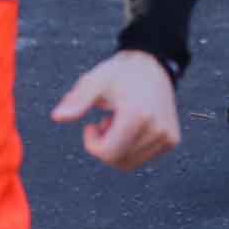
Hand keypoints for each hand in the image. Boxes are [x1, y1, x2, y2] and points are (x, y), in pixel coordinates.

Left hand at [50, 48, 180, 170]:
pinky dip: (132, 148)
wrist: (153, 65)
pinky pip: (143, 158)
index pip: (108, 153)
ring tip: (119, 122)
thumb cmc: (121, 73)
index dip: (92, 145)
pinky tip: (132, 126)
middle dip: (104, 147)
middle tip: (105, 122)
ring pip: (130, 163)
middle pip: (118, 161)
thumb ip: (77, 100)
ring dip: (118, 147)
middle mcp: (156, 128)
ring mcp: (166, 135)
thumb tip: (57, 117)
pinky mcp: (171, 140)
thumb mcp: (95, 81)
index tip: (91, 126)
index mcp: (137, 115)